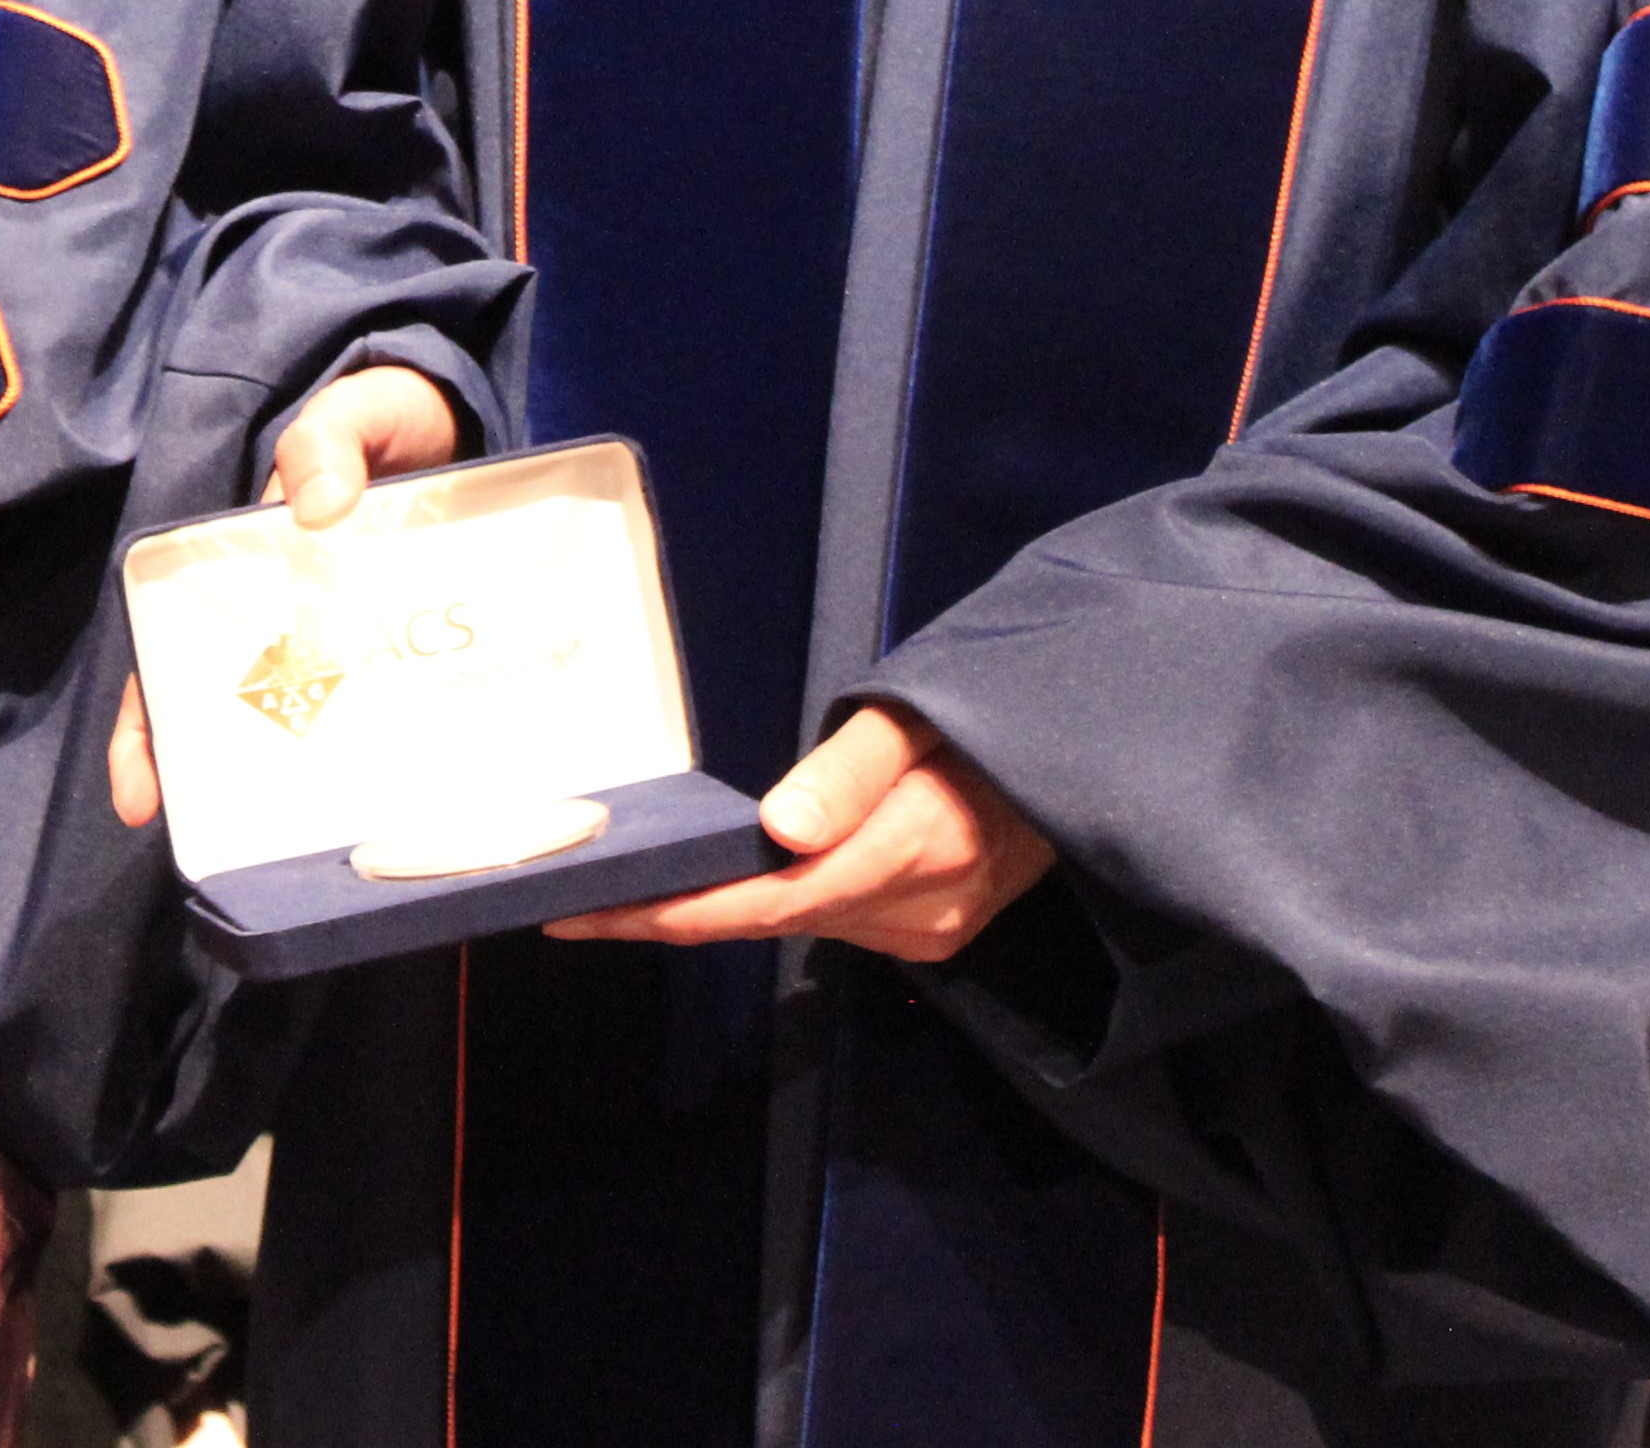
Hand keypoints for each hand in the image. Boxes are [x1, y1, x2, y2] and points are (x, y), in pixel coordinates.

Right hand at [107, 367, 467, 826]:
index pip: (181, 652)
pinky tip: (393, 812)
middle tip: (203, 844)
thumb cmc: (393, 418)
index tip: (138, 790)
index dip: (151, 722)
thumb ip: (329, 438)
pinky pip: (397, 715)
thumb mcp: (358, 411)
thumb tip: (314, 506)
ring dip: (301, 785)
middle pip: (239, 710)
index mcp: (259, 570)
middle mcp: (299, 617)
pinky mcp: (423, 651)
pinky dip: (385, 762)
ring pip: (318, 727)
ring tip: (294, 851)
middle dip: (211, 779)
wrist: (470, 421)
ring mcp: (362, 641)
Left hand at [545, 703, 1048, 964]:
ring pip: (795, 924)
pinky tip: (709, 887)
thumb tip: (780, 830)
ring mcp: (925, 933)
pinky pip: (826, 920)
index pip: (771, 899)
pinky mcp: (926, 935)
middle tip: (571, 900)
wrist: (1078, 765)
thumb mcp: (920, 715)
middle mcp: (918, 909)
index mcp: (916, 847)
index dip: (677, 913)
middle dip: (671, 915)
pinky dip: (765, 905)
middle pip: (770, 919)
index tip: (589, 915)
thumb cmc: (987, 720)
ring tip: (620, 894)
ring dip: (712, 912)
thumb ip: (852, 772)